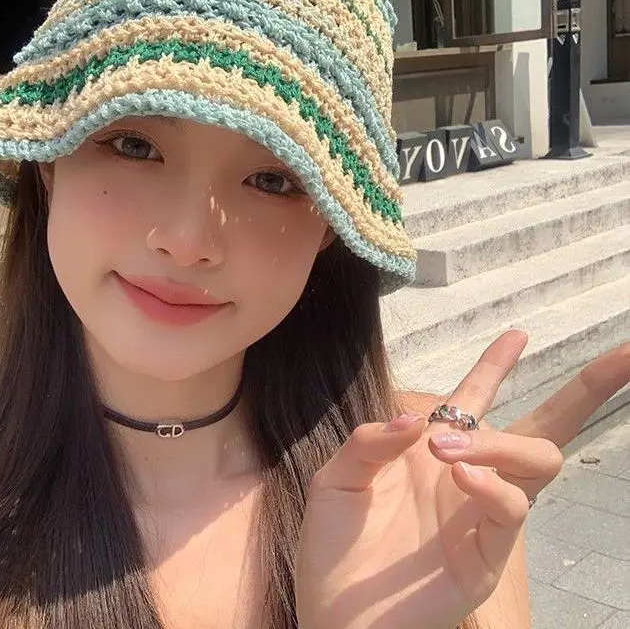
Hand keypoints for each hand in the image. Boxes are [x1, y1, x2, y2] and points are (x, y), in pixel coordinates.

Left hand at [295, 333, 628, 628]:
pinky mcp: (488, 554)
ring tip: (447, 449)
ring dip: (498, 443)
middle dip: (584, 392)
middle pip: (540, 428)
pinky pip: (511, 509)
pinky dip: (491, 484)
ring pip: (536, 460)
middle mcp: (466, 476)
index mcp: (431, 451)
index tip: (517, 333)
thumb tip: (419, 418)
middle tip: (623, 357)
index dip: (496, 365)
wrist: (332, 612)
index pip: (474, 398)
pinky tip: (459, 476)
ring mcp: (482, 514)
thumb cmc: (334, 544)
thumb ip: (372, 441)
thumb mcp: (340, 477)